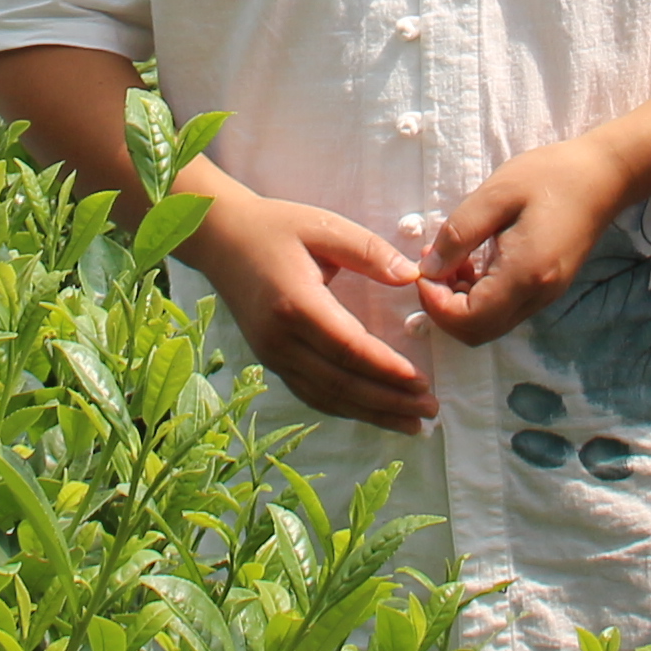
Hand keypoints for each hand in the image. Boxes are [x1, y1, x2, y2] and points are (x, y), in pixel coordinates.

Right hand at [189, 197, 436, 429]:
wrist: (220, 239)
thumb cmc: (276, 227)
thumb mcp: (324, 227)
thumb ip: (369, 251)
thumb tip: (412, 276)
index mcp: (296, 304)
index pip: (348, 349)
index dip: (387, 370)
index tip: (422, 381)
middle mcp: (281, 339)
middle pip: (341, 383)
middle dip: (388, 402)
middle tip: (430, 411)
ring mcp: (272, 355)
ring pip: (327, 397)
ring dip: (371, 414)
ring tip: (411, 424)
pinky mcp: (270, 360)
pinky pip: (311, 394)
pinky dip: (345, 408)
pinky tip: (373, 414)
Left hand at [420, 135, 631, 349]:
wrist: (603, 177)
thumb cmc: (551, 176)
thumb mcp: (496, 194)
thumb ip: (458, 233)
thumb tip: (429, 268)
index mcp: (525, 274)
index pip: (468, 320)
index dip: (435, 303)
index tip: (424, 268)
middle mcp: (536, 296)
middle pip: (476, 332)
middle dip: (443, 307)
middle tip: (433, 266)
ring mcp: (544, 297)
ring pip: (488, 325)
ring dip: (459, 302)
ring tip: (451, 258)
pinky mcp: (545, 290)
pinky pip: (502, 310)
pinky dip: (478, 296)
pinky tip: (473, 261)